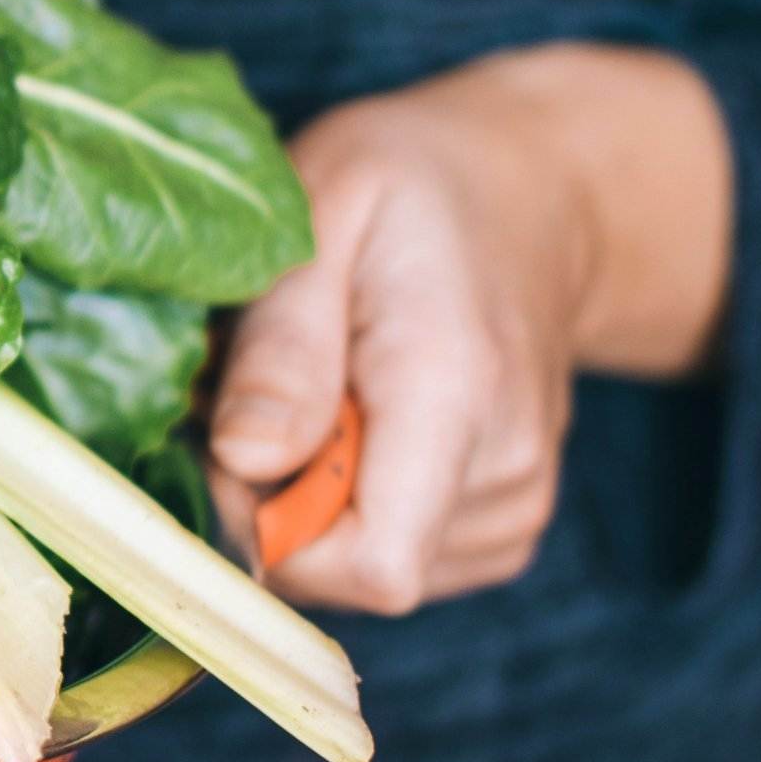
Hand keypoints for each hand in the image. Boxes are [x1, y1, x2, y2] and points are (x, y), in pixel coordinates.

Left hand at [203, 44, 728, 616]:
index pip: (374, 565)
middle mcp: (506, 470)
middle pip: (350, 574)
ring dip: (305, 499)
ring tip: (315, 388)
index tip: (228, 434)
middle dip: (270, 500)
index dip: (269, 529)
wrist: (531, 195)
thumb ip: (281, 342)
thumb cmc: (410, 186)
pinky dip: (347, 506)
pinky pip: (390, 561)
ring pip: (360, 575)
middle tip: (256, 389)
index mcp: (456, 392)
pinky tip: (351, 420)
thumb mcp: (321, 208)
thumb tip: (241, 459)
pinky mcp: (505, 528)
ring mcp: (515, 509)